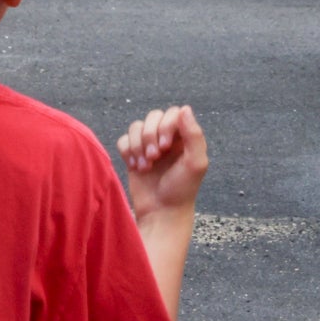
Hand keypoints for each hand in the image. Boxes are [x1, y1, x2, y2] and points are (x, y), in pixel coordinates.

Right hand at [117, 105, 207, 219]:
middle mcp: (167, 137)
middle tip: (155, 157)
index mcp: (184, 137)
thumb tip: (185, 108)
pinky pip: (124, 140)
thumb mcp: (195, 163)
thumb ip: (194, 135)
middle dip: (149, 135)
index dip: (165, 126)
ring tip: (145, 165)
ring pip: (136, 126)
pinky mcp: (133, 155)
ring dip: (138, 145)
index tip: (166, 147)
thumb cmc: (181, 190)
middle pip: (153, 116)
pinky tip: (135, 167)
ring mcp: (149, 145)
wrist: (161, 213)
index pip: (173, 113)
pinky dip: (127, 151)